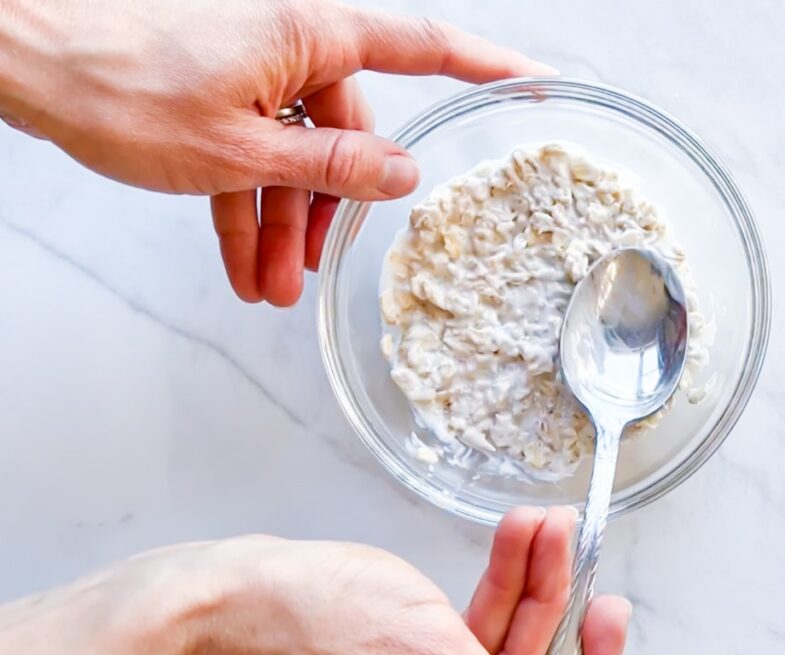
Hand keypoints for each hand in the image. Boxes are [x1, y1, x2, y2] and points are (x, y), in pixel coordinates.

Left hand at [0, 0, 553, 305]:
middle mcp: (290, 47)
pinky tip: (239, 265)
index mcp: (311, 37)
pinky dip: (244, 207)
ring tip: (266, 287)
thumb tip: (403, 173)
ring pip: (290, 156)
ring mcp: (252, 71)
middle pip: (342, 132)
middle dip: (325, 211)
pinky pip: (248, 157)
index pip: (423, 47)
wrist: (30, 61)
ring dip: (279, 225)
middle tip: (313, 271)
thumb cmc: (124, 85)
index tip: (534, 82)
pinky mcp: (216, 95)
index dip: (485, 66)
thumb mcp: (243, 149)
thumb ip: (333, 168)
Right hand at [0, 507, 629, 654]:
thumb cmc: (307, 629)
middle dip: (560, 601)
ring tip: (545, 525)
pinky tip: (515, 540)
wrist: (228, 608)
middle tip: (574, 550)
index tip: (606, 621)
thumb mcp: (429, 653)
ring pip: (501, 640)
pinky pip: (470, 627)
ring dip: (531, 577)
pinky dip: (498, 581)